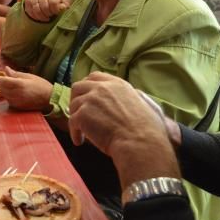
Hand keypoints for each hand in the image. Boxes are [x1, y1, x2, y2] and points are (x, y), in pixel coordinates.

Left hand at [0, 67, 53, 110]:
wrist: (50, 99)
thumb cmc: (41, 85)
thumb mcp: (29, 76)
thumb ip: (16, 74)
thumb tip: (6, 69)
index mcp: (19, 84)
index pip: (3, 81)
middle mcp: (16, 93)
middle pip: (1, 88)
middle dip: (1, 83)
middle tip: (5, 80)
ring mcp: (16, 101)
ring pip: (4, 94)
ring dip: (4, 90)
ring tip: (11, 86)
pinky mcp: (18, 107)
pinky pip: (8, 100)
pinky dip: (8, 96)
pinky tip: (14, 93)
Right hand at [24, 0, 70, 21]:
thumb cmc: (56, 0)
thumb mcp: (63, 1)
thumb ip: (65, 3)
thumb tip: (64, 7)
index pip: (53, 3)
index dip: (55, 10)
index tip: (56, 13)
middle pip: (44, 7)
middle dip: (48, 14)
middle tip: (50, 16)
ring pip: (36, 10)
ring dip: (42, 17)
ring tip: (46, 18)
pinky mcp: (28, 1)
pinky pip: (30, 11)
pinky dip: (35, 17)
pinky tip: (39, 17)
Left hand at [68, 73, 178, 187]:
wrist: (140, 143)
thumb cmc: (148, 130)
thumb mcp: (146, 103)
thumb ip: (136, 96)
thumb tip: (134, 95)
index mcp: (118, 84)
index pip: (96, 77)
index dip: (89, 86)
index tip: (88, 97)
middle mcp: (102, 88)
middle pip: (79, 86)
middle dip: (76, 98)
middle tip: (79, 111)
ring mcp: (91, 100)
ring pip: (73, 104)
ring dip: (75, 117)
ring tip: (81, 131)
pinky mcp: (82, 114)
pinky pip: (72, 122)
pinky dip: (74, 132)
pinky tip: (79, 141)